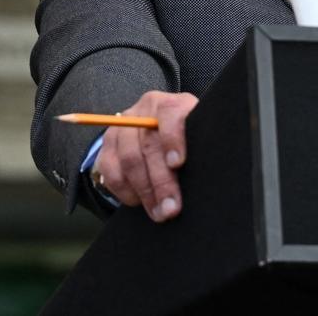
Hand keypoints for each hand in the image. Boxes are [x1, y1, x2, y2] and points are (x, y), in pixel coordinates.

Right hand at [92, 90, 197, 221]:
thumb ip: (200, 147)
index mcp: (169, 105)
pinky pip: (110, 171)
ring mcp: (121, 128)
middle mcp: (143, 112)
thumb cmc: (186, 141)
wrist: (160, 137)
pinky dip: (125, 190)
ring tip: (159, 212)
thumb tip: (210, 173)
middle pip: (148, 144)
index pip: (169, 113)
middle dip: (161, 181)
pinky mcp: (107, 146)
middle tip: (171, 207)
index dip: (173, 138)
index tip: (178, 163)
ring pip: (128, 159)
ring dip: (144, 191)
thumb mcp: (199, 137)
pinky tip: (139, 202)